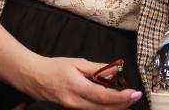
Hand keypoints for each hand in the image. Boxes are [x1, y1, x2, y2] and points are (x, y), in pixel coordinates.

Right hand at [16, 55, 141, 108]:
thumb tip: (116, 70)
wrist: (34, 77)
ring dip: (115, 107)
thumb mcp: (78, 63)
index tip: (134, 93)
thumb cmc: (54, 67)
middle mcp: (75, 102)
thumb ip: (98, 68)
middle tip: (135, 96)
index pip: (103, 96)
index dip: (120, 97)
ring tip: (127, 100)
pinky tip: (113, 103)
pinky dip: (105, 108)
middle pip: (104, 109)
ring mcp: (73, 108)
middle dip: (122, 104)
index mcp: (76, 87)